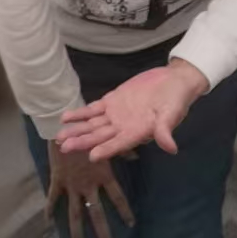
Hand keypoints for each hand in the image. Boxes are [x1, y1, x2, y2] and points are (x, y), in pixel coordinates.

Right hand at [46, 139, 133, 237]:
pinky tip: (48, 222)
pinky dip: (50, 209)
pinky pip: (53, 198)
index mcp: (102, 175)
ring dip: (77, 233)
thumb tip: (136, 155)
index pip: (117, 197)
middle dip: (102, 232)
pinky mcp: (58, 181)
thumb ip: (121, 150)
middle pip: (96, 213)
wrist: (63, 126)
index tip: (130, 224)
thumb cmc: (88, 130)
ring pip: (75, 214)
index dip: (124, 211)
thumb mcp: (106, 139)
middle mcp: (88, 184)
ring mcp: (72, 185)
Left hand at [56, 58, 209, 160]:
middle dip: (82, 141)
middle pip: (100, 137)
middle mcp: (124, 127)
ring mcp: (116, 115)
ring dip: (77, 130)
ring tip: (59, 135)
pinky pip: (94, 109)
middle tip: (64, 147)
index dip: (107, 149)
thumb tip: (171, 148)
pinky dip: (81, 113)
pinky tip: (66, 117)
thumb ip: (166, 129)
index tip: (92, 156)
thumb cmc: (176, 98)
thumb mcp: (173, 112)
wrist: (173, 81)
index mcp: (138, 132)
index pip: (120, 143)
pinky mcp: (113, 101)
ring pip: (93, 125)